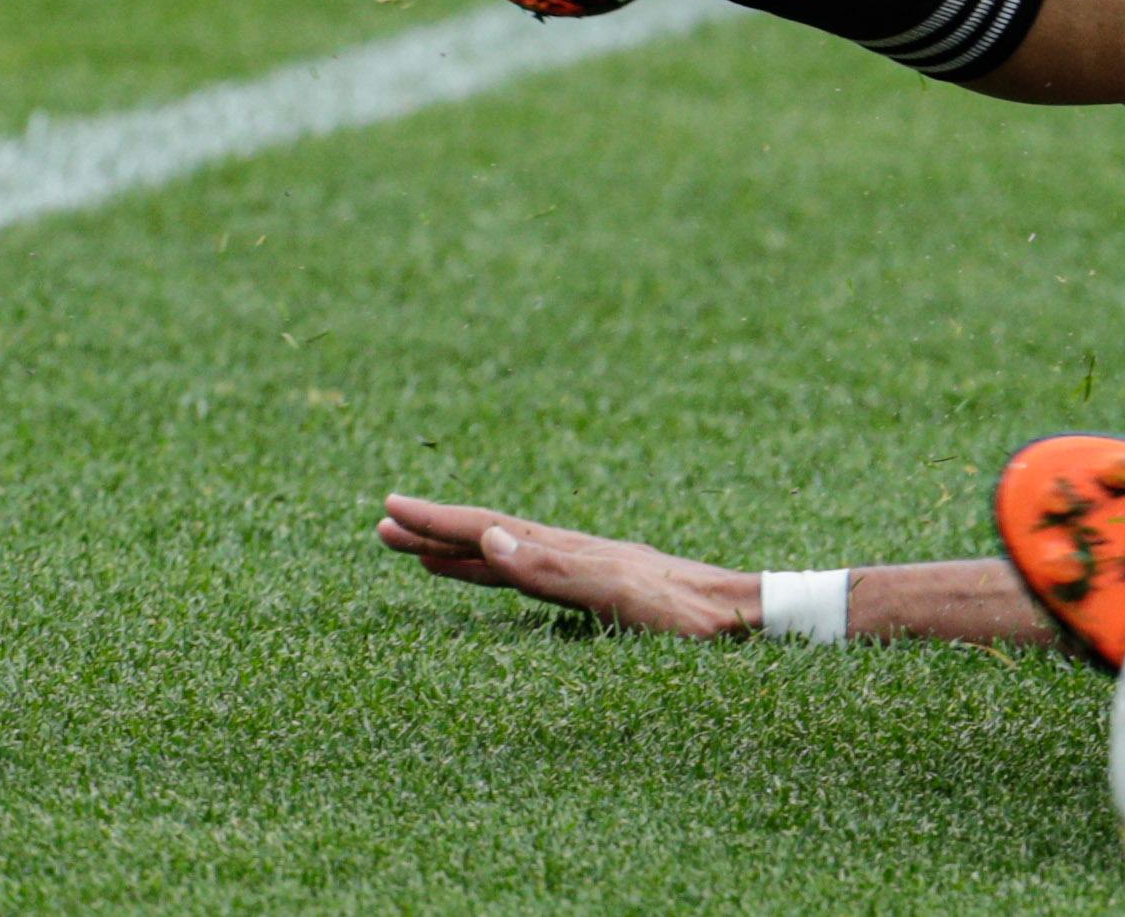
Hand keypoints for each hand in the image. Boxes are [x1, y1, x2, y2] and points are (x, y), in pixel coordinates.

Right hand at [379, 493, 759, 635]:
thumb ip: (552, 570)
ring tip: (417, 550)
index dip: (438, 523)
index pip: (489, 530)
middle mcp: (574, 553)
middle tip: (382, 524)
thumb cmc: (686, 614)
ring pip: (510, 555)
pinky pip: (534, 575)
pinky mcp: (603, 588)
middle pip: (492, 537)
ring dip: (461, 551)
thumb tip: (489, 539)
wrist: (742, 613)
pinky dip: (499, 571)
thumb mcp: (616, 596)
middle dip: (437, 532)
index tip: (388, 510)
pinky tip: (491, 572)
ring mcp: (588, 568)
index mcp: (570, 552)